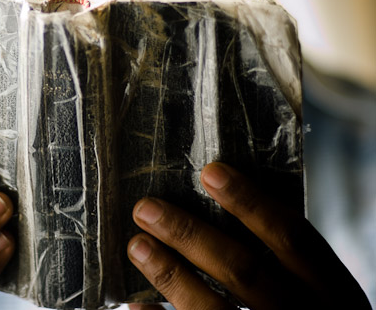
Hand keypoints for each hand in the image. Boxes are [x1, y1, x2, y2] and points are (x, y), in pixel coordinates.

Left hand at [127, 162, 369, 309]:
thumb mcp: (319, 293)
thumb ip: (287, 260)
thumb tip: (225, 204)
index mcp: (331, 293)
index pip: (292, 237)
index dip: (250, 202)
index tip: (211, 172)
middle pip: (242, 269)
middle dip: (189, 234)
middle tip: (147, 208)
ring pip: (212, 307)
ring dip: (170, 273)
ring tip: (138, 246)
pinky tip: (136, 304)